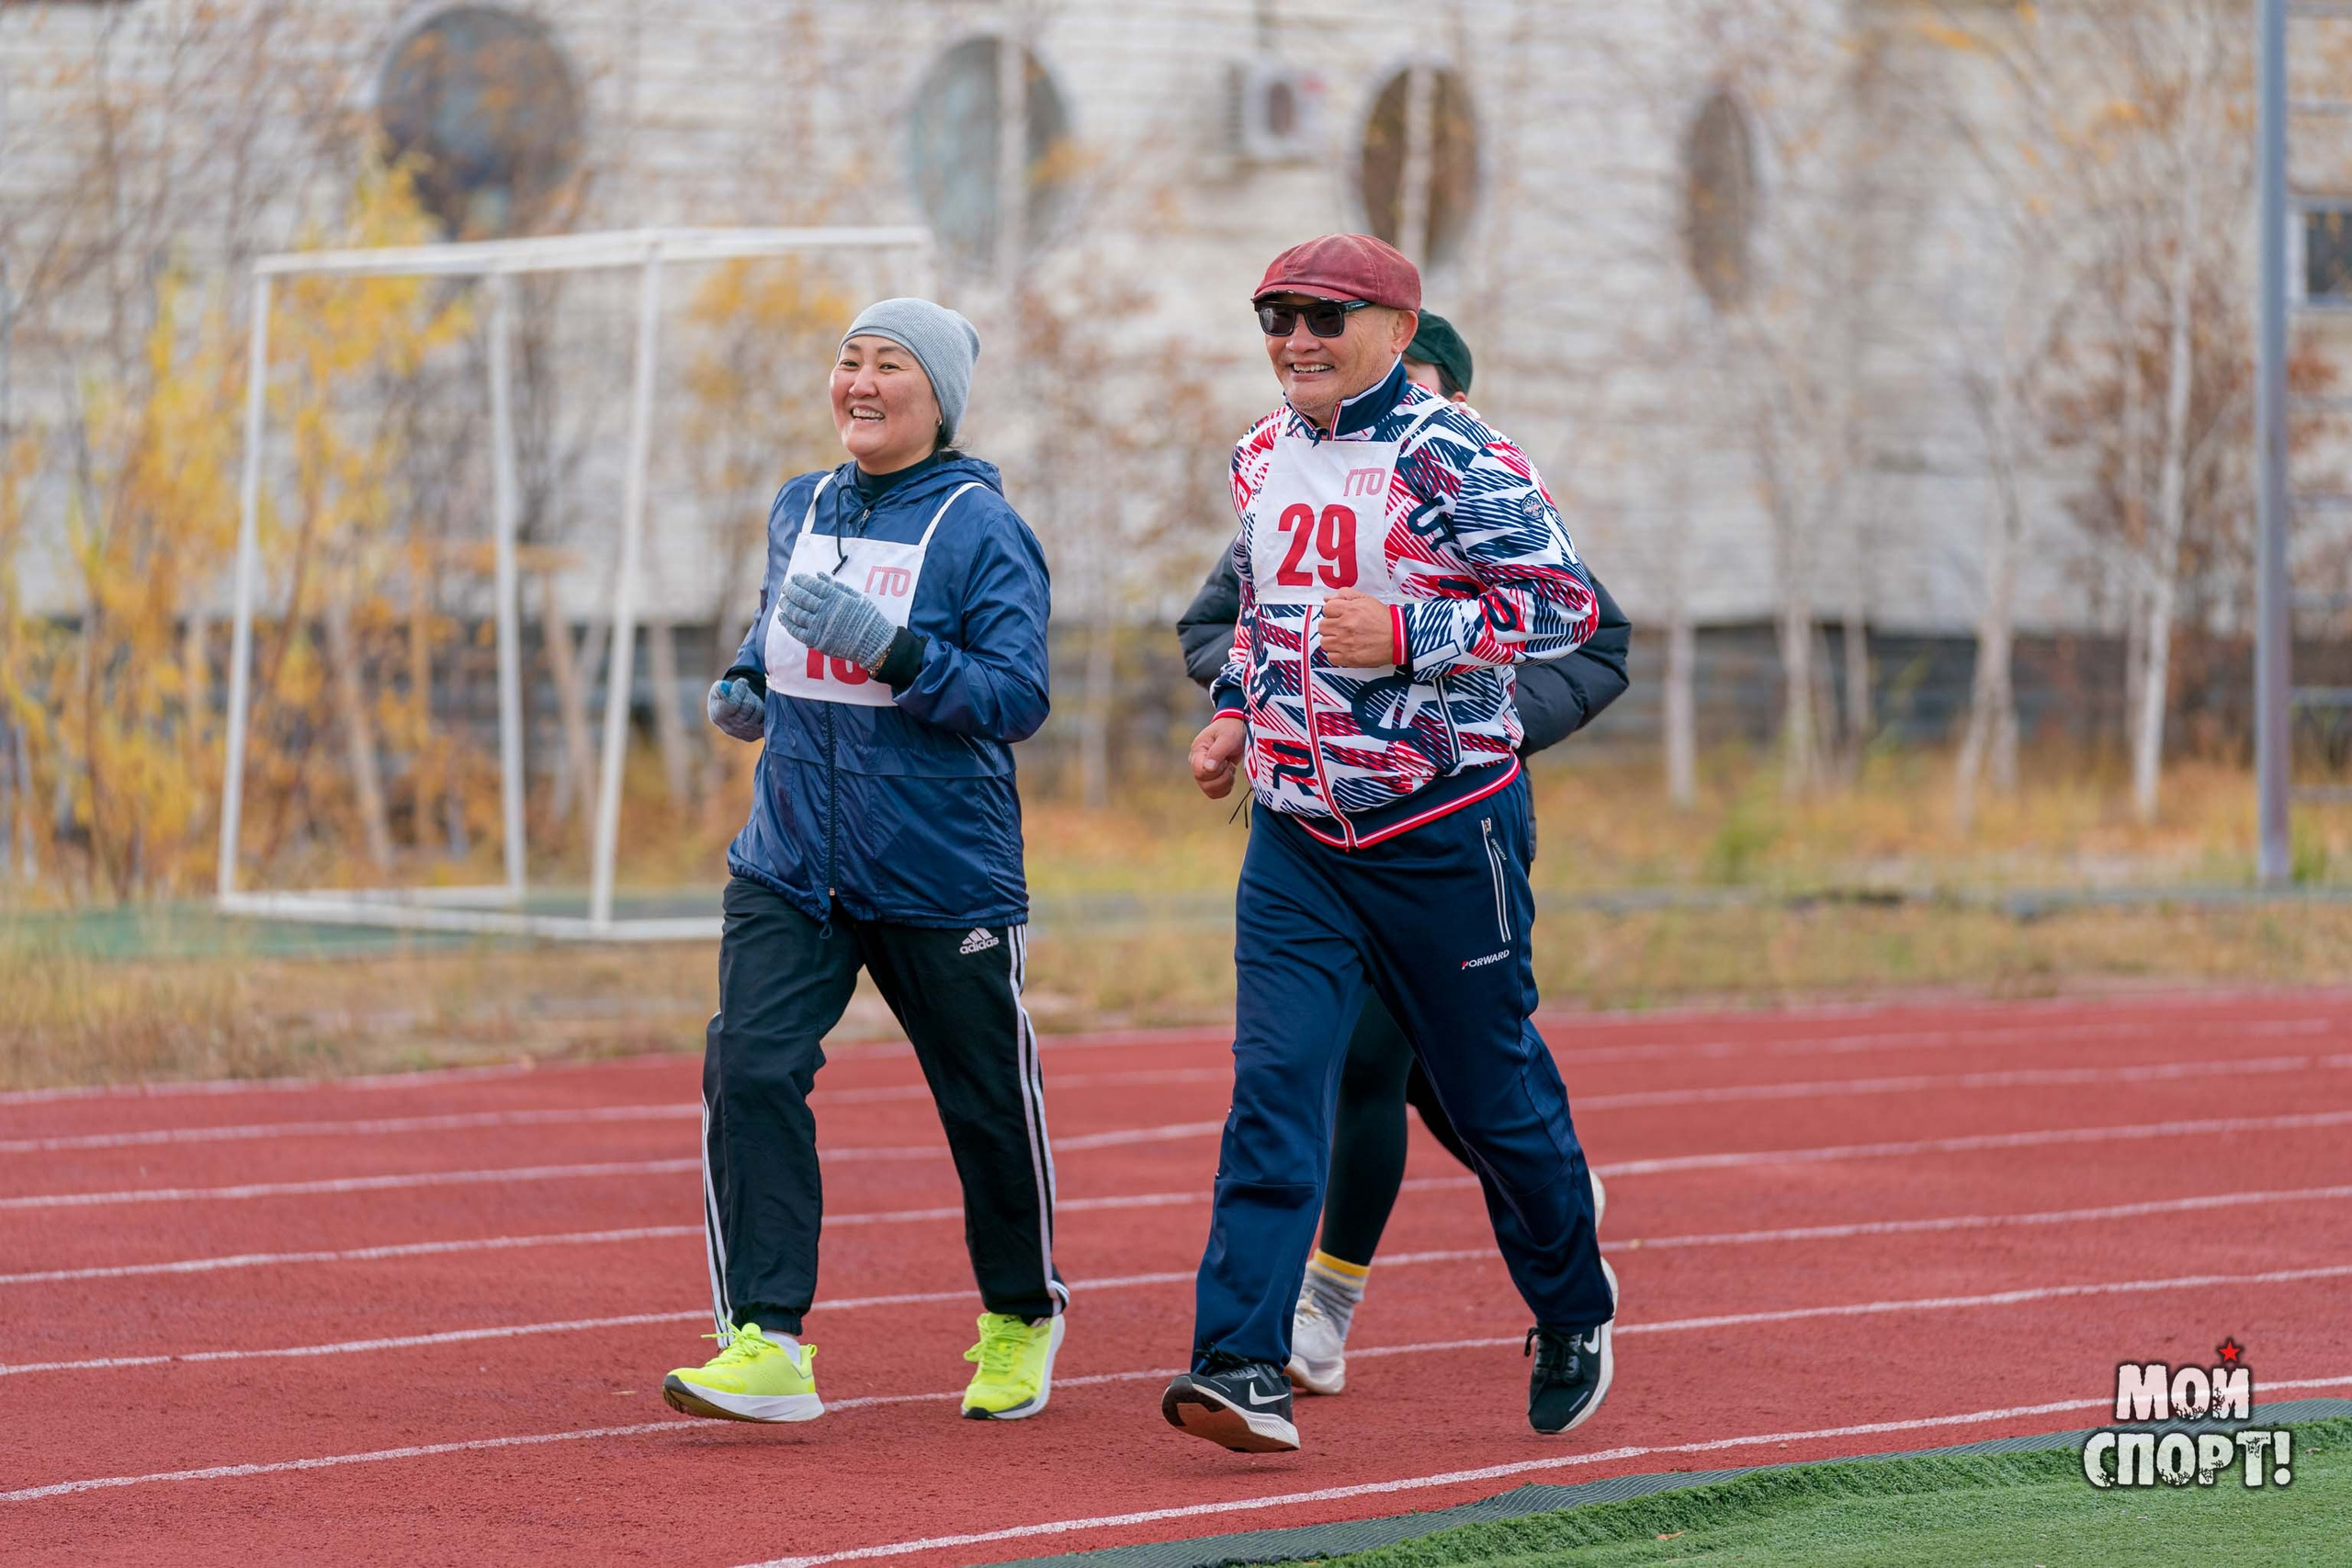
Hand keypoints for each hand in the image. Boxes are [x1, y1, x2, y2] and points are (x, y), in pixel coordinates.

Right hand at [706, 676, 764, 741]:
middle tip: (746, 688)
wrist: (728, 717)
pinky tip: (756, 706)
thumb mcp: (716, 691)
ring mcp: (745, 732)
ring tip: (750, 698)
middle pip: (748, 705)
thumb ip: (719, 688)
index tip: (742, 681)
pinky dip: (764, 708)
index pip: (733, 703)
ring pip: (759, 710)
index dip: (739, 689)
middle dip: (749, 692)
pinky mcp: (757, 734)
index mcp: (718, 716)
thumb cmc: (722, 699)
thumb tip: (722, 687)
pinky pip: (767, 717)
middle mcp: (731, 728)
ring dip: (756, 700)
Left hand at [780, 572, 895, 670]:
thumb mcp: (856, 597)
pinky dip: (787, 623)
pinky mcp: (816, 641)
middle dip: (790, 590)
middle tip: (785, 587)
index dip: (800, 580)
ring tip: (783, 600)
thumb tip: (818, 574)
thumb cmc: (868, 619)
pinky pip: (796, 631)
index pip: (812, 585)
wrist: (874, 643)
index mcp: (835, 597)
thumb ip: (836, 585)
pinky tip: (782, 617)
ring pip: (796, 613)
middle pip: (801, 597)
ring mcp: (819, 626)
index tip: (794, 577)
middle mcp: (825, 610)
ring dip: (786, 605)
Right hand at [1189, 716, 1245, 799]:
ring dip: (1225, 783)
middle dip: (1222, 777)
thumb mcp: (1227, 737)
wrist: (1238, 728)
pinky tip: (1231, 775)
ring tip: (1230, 767)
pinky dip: (1226, 788)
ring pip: (1210, 791)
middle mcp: (1198, 763)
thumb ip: (1217, 752)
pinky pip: (1216, 793)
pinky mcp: (1212, 779)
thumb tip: (1208, 769)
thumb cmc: (1232, 729)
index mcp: (1198, 751)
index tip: (1225, 760)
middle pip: (1204, 784)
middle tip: (1229, 763)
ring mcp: (1204, 772)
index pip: (1199, 772)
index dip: (1215, 771)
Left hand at [1318, 588, 1395, 667]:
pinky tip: (1345, 649)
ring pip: (1324, 642)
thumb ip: (1346, 595)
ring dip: (1332, 640)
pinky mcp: (1349, 658)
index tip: (1339, 616)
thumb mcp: (1367, 600)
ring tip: (1343, 639)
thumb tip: (1328, 598)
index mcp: (1350, 610)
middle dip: (1331, 626)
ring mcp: (1346, 643)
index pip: (1326, 609)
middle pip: (1322, 626)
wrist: (1399, 638)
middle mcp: (1345, 626)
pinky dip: (1336, 654)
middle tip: (1341, 627)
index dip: (1332, 612)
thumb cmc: (1385, 620)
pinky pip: (1331, 657)